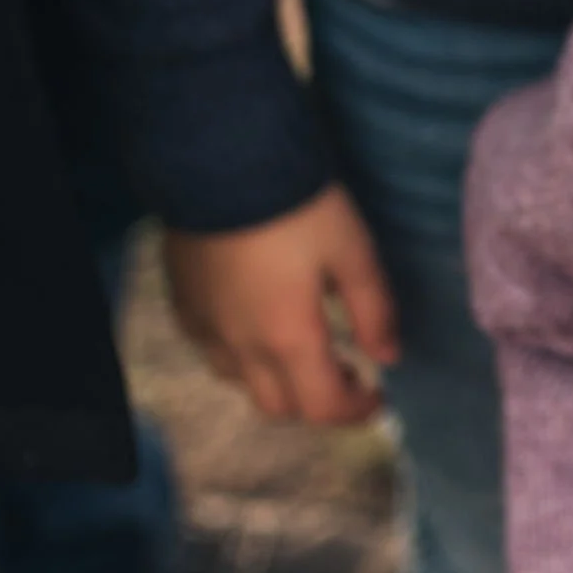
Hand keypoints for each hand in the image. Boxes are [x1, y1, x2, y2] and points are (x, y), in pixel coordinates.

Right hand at [163, 185, 400, 424]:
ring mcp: (205, 329)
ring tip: (301, 351)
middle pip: (281, 406)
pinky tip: (256, 326)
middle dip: (318, 402)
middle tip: (347, 372)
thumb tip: (389, 357)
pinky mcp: (183, 306)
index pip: (323, 407)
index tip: (378, 396)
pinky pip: (212, 352)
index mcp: (289, 338)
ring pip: (242, 384)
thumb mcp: (352, 250)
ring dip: (278, 382)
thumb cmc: (297, 205)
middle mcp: (242, 347)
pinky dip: (241, 356)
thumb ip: (374, 309)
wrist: (219, 162)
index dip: (356, 411)